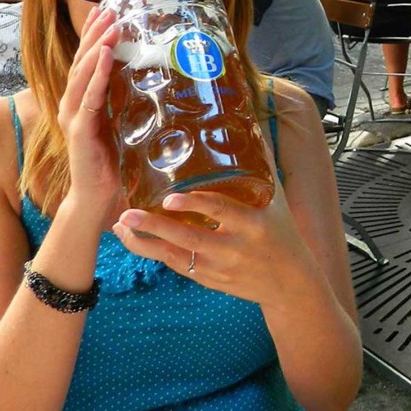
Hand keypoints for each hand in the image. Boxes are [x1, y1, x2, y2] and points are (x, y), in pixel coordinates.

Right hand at [58, 7, 124, 221]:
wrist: (97, 198)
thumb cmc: (114, 163)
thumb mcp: (126, 126)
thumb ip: (131, 104)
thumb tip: (159, 81)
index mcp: (86, 102)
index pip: (89, 62)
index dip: (94, 35)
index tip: (105, 10)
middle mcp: (75, 104)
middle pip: (83, 61)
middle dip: (95, 34)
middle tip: (108, 9)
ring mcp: (74, 117)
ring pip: (83, 74)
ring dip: (96, 48)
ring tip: (109, 27)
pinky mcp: (79, 131)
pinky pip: (88, 98)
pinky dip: (96, 76)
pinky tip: (104, 57)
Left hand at [112, 183, 319, 309]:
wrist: (291, 284)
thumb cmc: (283, 233)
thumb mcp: (277, 201)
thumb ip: (262, 167)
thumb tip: (252, 126)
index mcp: (253, 224)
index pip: (221, 212)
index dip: (195, 204)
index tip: (169, 196)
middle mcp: (234, 248)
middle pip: (189, 239)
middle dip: (155, 227)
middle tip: (127, 212)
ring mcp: (219, 268)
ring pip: (175, 257)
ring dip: (144, 243)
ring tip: (119, 226)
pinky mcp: (209, 281)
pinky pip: (176, 266)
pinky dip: (153, 252)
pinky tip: (132, 238)